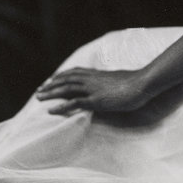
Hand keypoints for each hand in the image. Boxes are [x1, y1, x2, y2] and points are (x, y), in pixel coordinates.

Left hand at [35, 67, 149, 115]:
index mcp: (98, 74)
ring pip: (66, 89)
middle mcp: (92, 79)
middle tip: (40, 90)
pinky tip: (51, 110)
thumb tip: (110, 86)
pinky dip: (61, 106)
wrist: (143, 83)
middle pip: (67, 79)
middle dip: (52, 84)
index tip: (52, 80)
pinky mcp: (96, 100)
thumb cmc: (136, 83)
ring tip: (39, 98)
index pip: (75, 72)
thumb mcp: (121, 80)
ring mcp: (93, 89)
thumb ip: (112, 82)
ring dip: (51, 93)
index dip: (62, 76)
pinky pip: (74, 103)